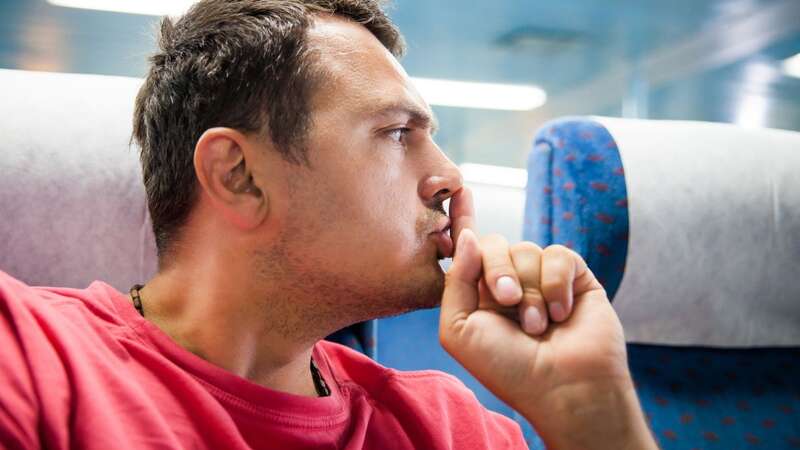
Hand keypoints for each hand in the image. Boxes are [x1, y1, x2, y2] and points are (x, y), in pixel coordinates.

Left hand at [439, 187, 655, 449]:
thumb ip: (455, 281)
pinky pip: (558, 254)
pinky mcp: (574, 276)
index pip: (468, 249)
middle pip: (493, 244)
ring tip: (539, 326)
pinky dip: (556, 283)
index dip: (462, 218)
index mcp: (478, 294)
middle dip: (497, 272)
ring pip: (526, 249)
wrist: (563, 387)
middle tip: (507, 302)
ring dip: (530, 291)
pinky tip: (562, 313)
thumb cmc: (508, 368)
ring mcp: (542, 278)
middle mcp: (509, 282)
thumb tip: (467, 235)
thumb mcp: (459, 330)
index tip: (460, 191)